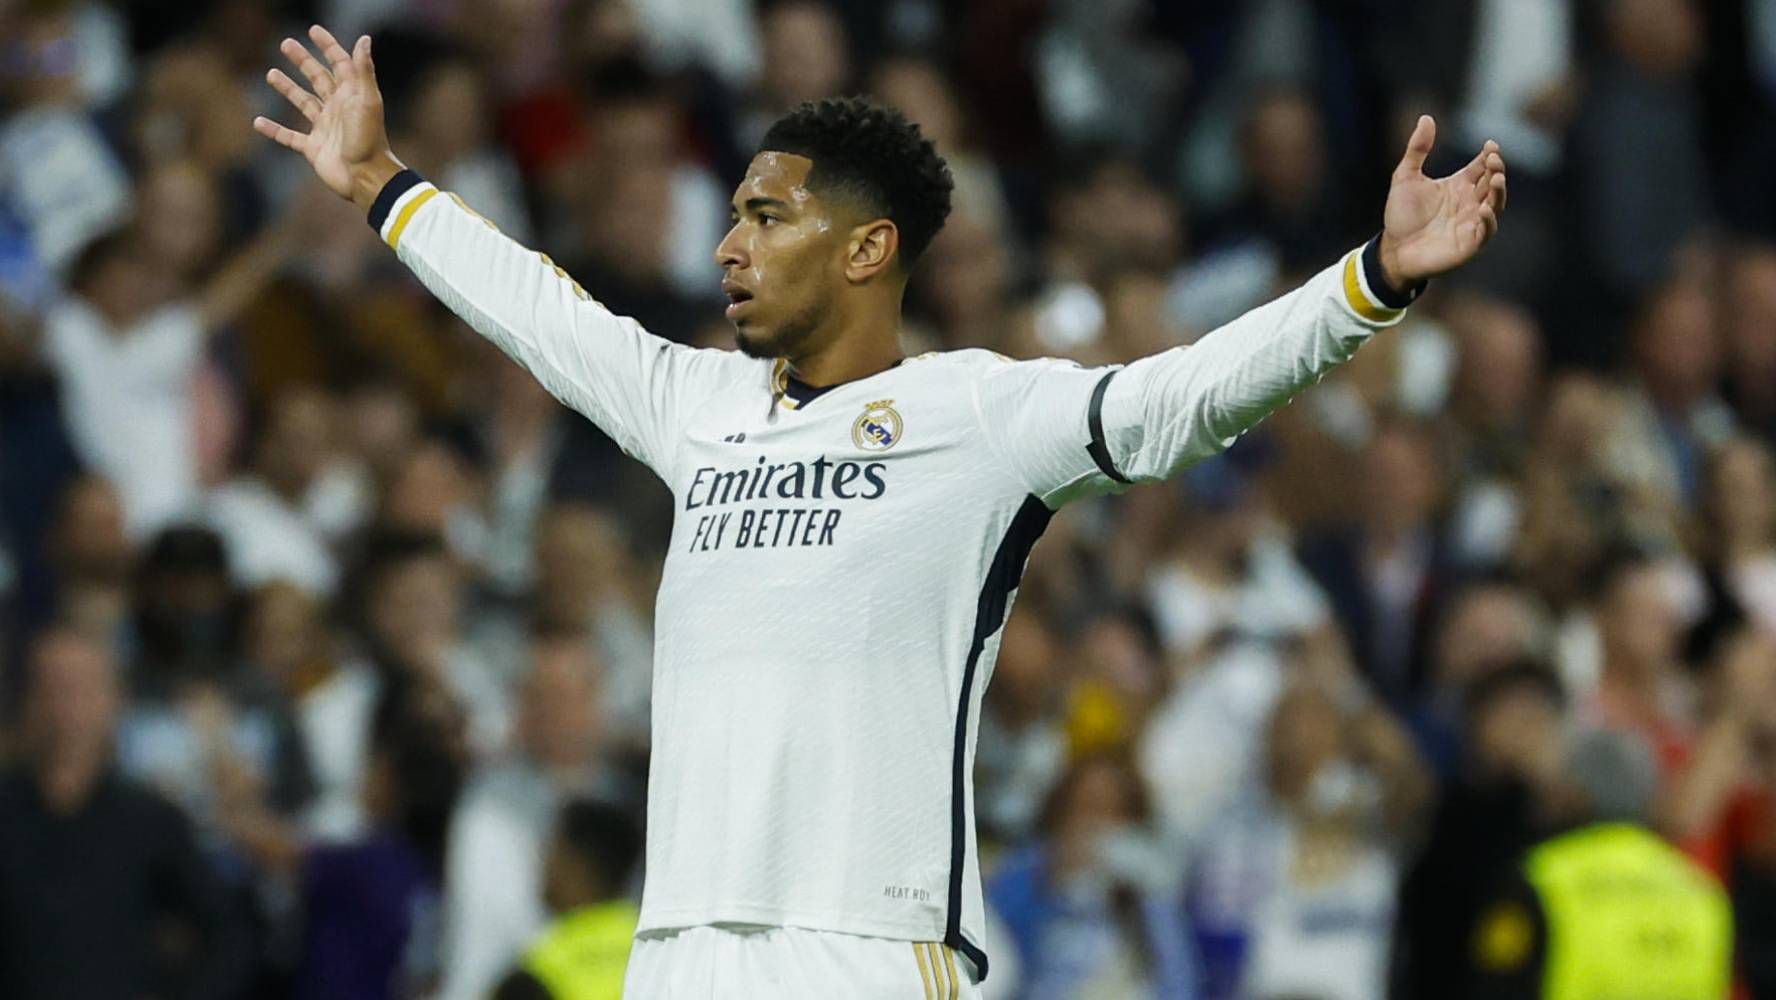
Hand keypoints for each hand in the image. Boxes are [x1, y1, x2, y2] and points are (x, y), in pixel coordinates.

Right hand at [253, 25, 403, 210]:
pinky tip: (257, 122)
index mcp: (351, 96)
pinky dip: (274, 130)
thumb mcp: (367, 100)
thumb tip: (365, 38)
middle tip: (285, 44)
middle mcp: (337, 109)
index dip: (328, 46)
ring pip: (303, 103)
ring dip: (287, 88)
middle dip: (303, 61)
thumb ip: (363, 70)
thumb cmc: (368, 139)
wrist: (365, 177)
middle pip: (318, 79)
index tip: (313, 30)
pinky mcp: (313, 149)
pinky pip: (289, 137)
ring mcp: (324, 129)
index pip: (339, 64)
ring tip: (270, 73)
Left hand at [1378, 115, 1507, 288]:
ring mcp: (1472, 222)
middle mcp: (1470, 202)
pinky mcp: (1469, 244)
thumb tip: (1426, 117)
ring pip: (1495, 204)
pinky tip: (1484, 210)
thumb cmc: (1401, 215)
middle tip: (1493, 159)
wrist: (1392, 250)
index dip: (1489, 155)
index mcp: (1459, 185)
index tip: (1490, 145)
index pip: (1481, 166)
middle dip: (1495, 169)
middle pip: (1491, 182)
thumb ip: (1417, 149)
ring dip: (1498, 192)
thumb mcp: (1405, 177)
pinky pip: (1485, 231)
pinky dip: (1488, 221)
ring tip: (1496, 178)